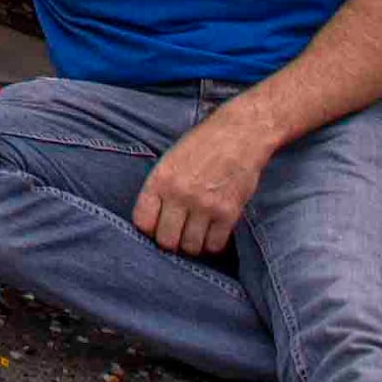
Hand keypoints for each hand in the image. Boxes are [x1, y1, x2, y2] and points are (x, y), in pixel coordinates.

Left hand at [131, 111, 268, 255]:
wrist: (238, 134)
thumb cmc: (201, 146)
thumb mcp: (170, 161)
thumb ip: (160, 189)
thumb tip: (153, 222)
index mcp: (160, 179)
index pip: (143, 222)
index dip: (149, 230)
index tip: (157, 228)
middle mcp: (180, 195)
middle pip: (167, 241)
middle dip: (170, 242)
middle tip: (178, 235)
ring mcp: (205, 205)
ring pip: (191, 247)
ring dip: (192, 245)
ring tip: (195, 234)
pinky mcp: (229, 213)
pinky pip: (215, 245)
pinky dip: (212, 244)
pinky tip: (212, 233)